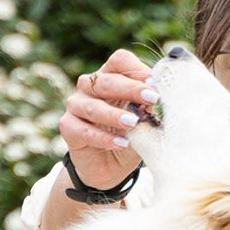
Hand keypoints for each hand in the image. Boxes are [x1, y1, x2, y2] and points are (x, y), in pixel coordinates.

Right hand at [58, 49, 157, 187]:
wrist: (110, 168)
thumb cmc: (128, 136)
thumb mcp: (144, 120)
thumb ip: (148, 107)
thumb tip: (162, 96)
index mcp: (110, 76)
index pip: (119, 61)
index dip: (136, 69)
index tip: (154, 83)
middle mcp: (90, 87)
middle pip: (106, 80)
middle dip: (131, 89)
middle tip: (152, 98)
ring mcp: (76, 105)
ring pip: (93, 106)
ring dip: (115, 114)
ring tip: (133, 122)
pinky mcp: (68, 127)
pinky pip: (84, 130)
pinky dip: (104, 137)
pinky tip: (121, 143)